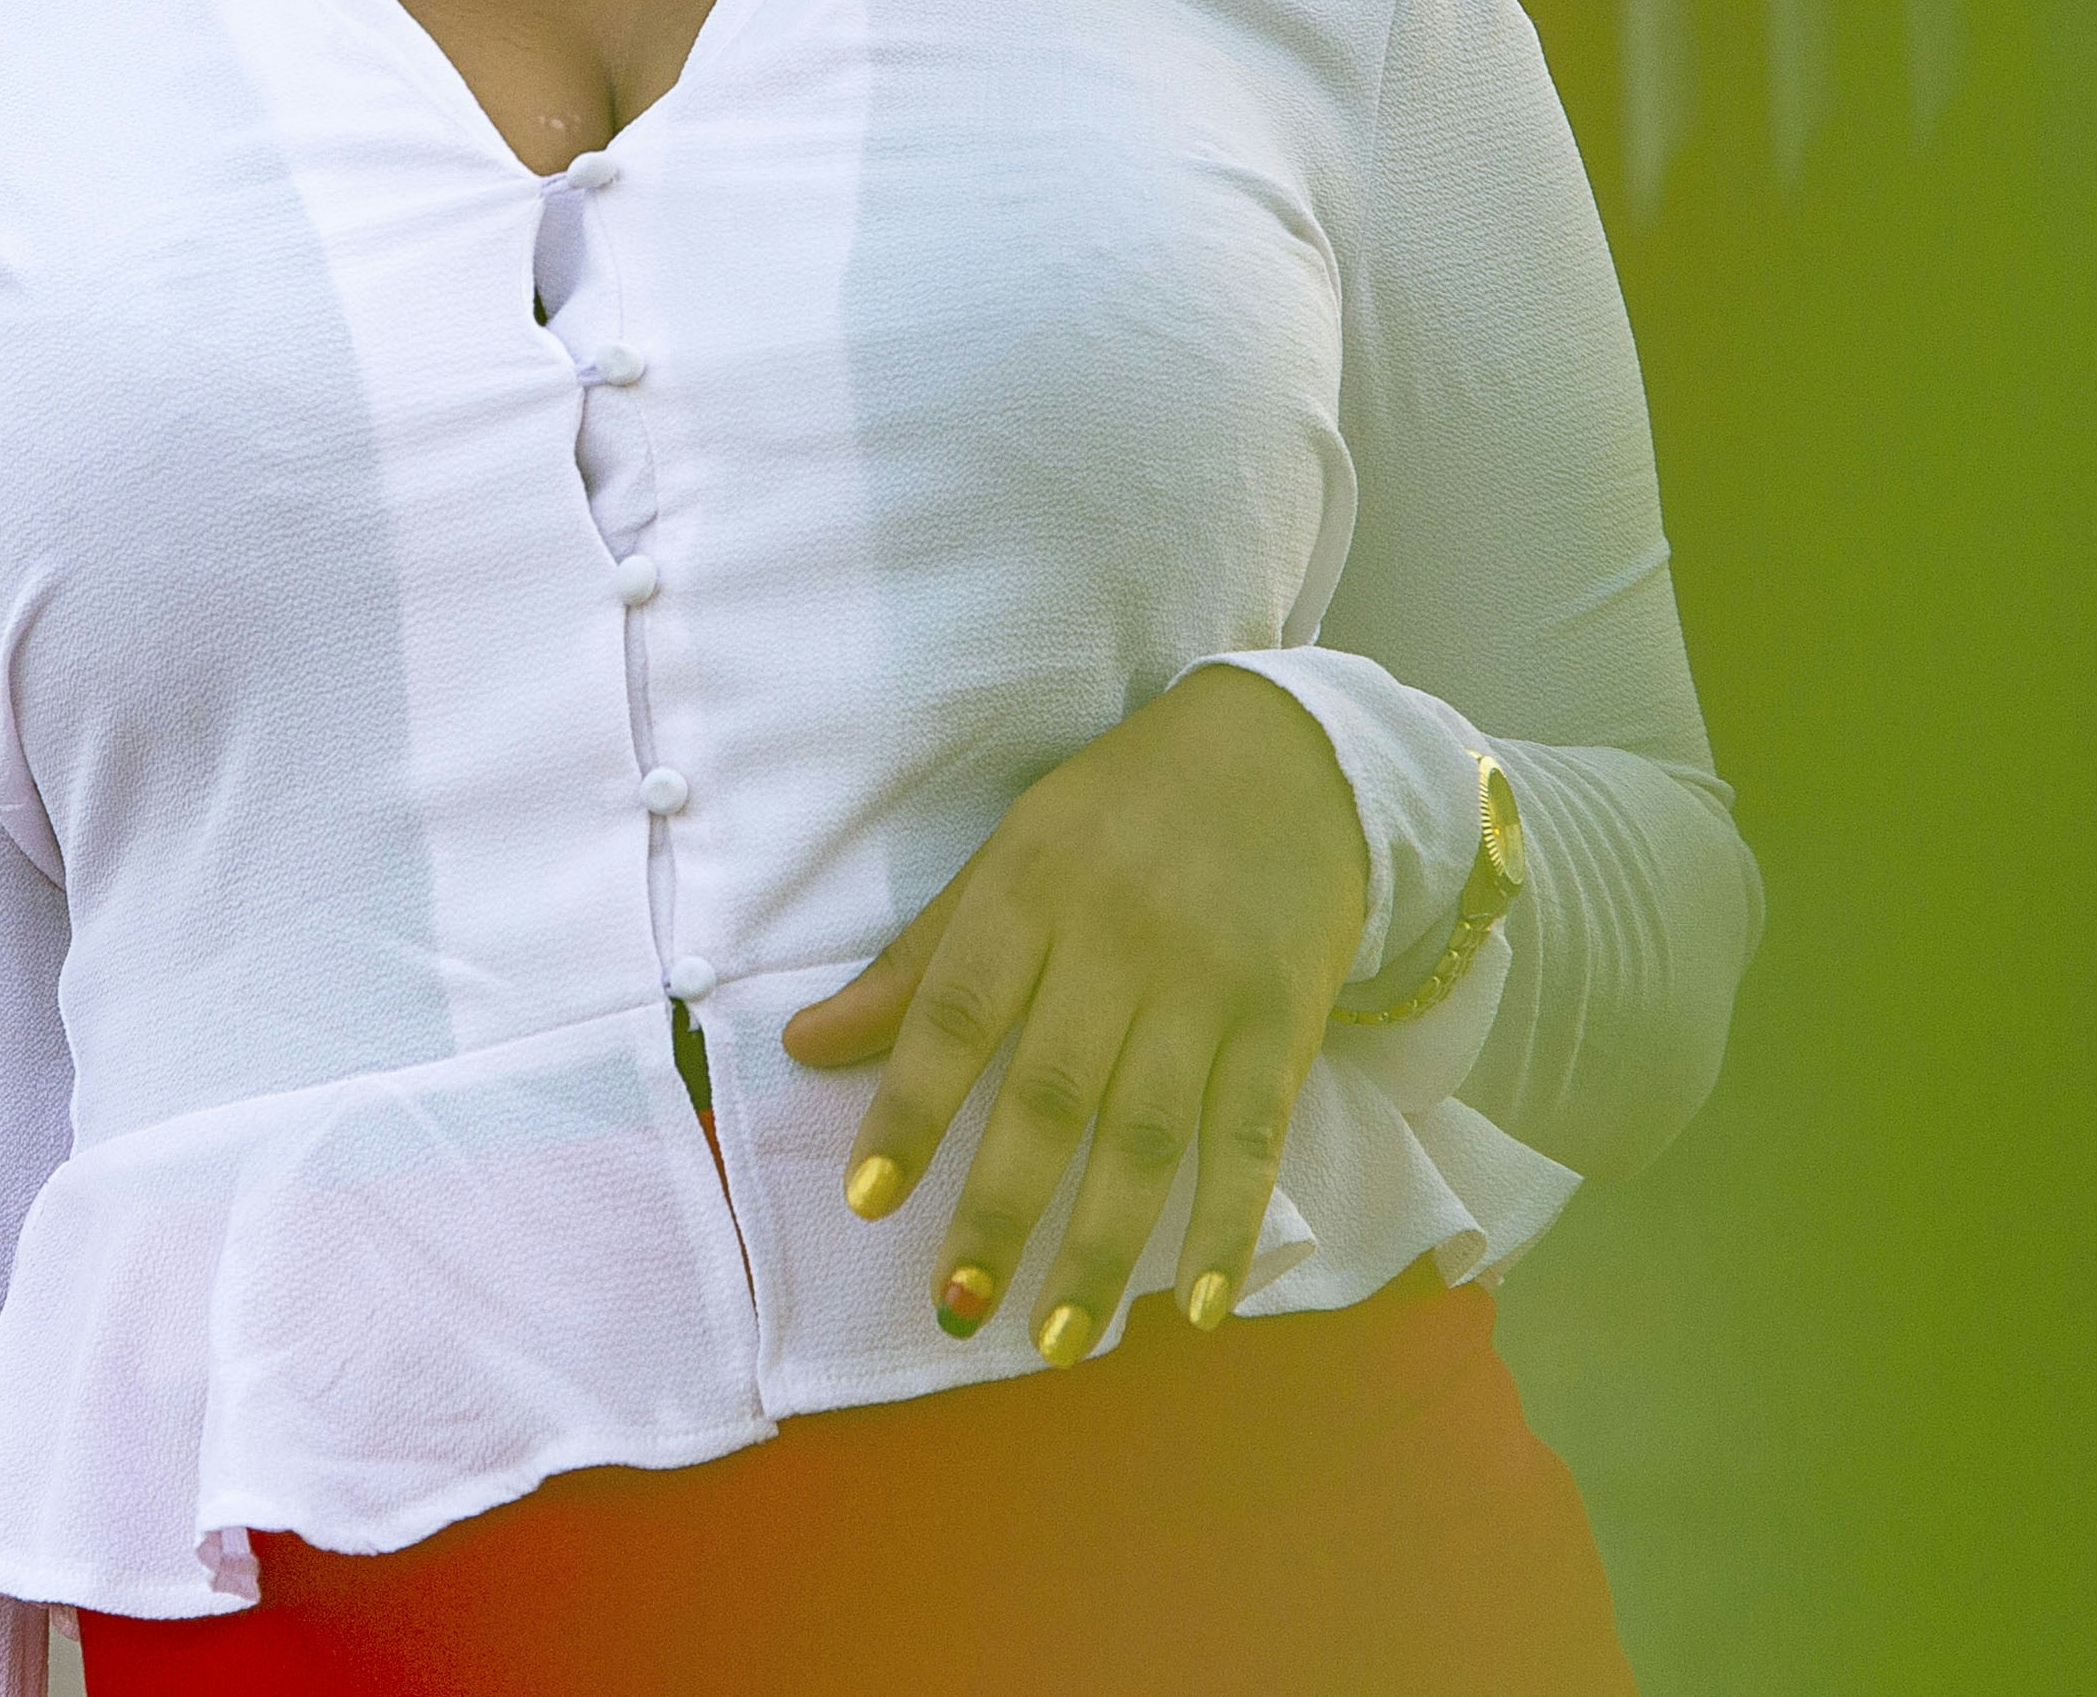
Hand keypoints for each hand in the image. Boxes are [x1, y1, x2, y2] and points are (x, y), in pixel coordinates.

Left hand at [780, 664, 1369, 1362]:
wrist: (1290, 756)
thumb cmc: (1119, 817)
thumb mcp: (1007, 859)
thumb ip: (917, 964)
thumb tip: (806, 1047)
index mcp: (1029, 896)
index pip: (956, 1014)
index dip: (909, 1108)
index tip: (867, 1201)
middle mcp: (1117, 946)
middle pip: (1051, 1093)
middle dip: (1002, 1210)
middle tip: (958, 1309)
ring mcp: (1207, 990)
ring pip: (1149, 1133)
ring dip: (1104, 1245)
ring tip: (1060, 1339)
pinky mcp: (1284, 1022)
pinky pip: (1254, 1135)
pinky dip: (1229, 1223)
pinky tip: (1198, 1304)